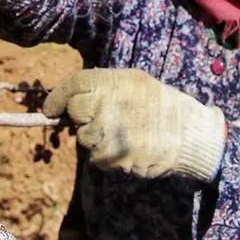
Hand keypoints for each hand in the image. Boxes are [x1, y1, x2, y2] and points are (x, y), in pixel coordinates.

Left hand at [43, 68, 227, 181]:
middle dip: (82, 117)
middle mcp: (106, 103)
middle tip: (102, 119)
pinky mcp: (112, 156)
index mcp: (113, 81)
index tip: (50, 109)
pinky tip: (127, 147)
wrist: (189, 135)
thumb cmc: (160, 106)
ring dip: (96, 138)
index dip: (57, 98)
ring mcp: (108, 131)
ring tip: (124, 133)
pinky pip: (96, 157)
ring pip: (84, 137)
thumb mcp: (134, 83)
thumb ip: (102, 87)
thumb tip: (69, 100)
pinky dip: (106, 156)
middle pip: (75, 112)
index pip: (73, 85)